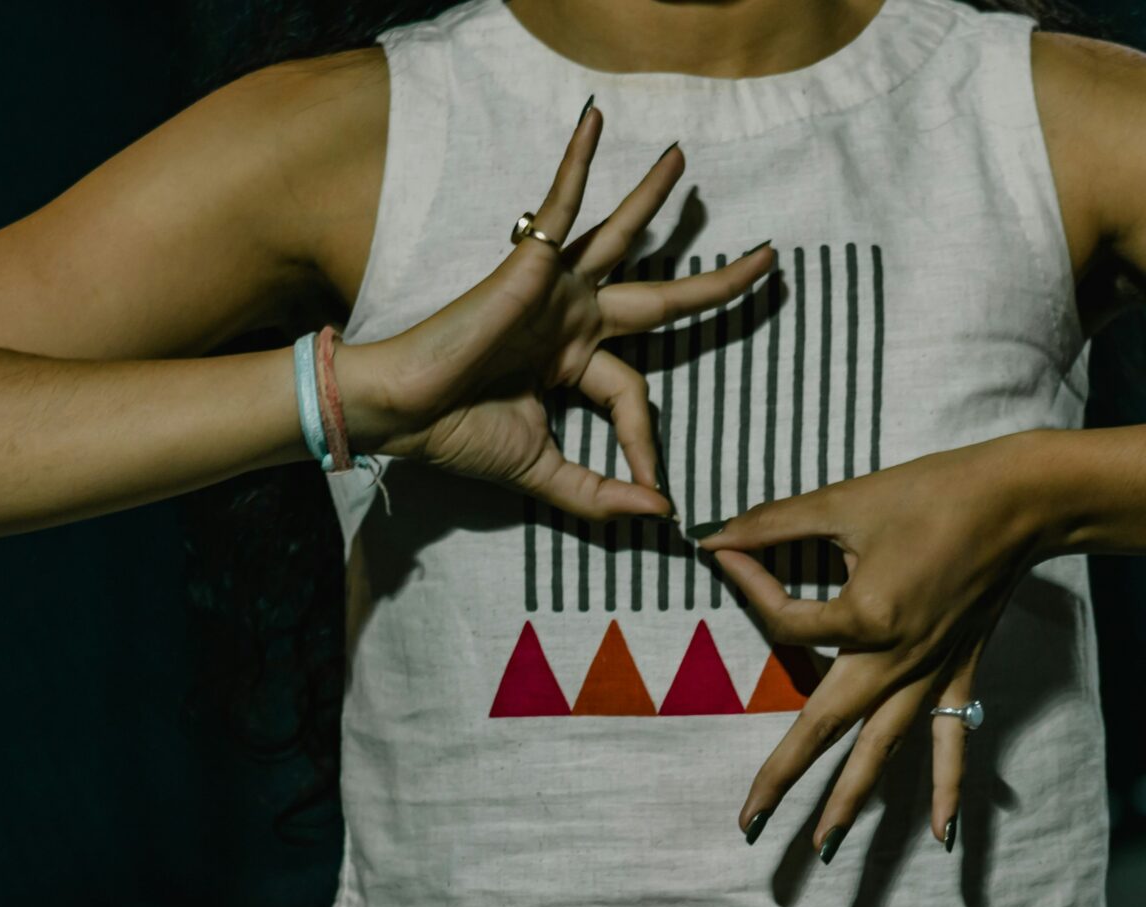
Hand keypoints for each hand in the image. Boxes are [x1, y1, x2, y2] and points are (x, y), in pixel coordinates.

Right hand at [351, 102, 773, 521]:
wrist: (405, 413)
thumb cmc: (459, 436)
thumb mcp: (541, 473)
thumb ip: (598, 495)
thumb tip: (661, 517)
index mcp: (573, 368)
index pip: (635, 397)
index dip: (646, 443)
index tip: (652, 490)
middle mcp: (572, 322)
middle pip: (662, 299)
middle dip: (717, 285)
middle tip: (769, 259)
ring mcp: (554, 288)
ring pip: (621, 236)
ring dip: (654, 199)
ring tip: (684, 158)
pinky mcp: (531, 262)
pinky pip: (561, 203)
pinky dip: (577, 162)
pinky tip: (595, 121)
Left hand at [693, 432, 1053, 858]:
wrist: (1017, 499)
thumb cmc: (930, 492)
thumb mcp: (843, 501)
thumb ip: (773, 524)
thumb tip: (715, 538)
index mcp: (866, 616)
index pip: (783, 621)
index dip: (747, 581)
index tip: (726, 552)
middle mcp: (896, 659)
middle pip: (825, 728)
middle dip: (784, 779)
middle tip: (749, 826)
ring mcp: (930, 673)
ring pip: (882, 750)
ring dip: (851, 801)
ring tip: (822, 849)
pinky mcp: (959, 673)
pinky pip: (952, 741)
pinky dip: (947, 787)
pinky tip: (941, 834)